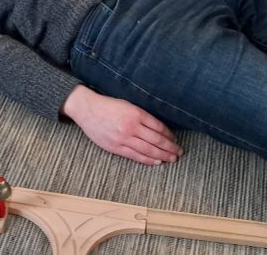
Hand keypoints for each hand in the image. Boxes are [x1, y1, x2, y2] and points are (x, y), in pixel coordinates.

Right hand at [62, 85, 181, 165]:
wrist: (87, 109)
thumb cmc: (108, 105)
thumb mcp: (128, 105)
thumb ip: (142, 116)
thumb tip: (159, 129)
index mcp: (136, 113)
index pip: (159, 127)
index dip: (169, 135)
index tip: (175, 140)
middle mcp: (131, 126)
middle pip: (156, 140)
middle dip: (170, 148)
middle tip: (179, 152)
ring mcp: (123, 138)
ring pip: (148, 150)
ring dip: (162, 155)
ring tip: (172, 159)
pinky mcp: (115, 147)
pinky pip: (135, 155)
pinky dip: (147, 160)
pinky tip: (157, 162)